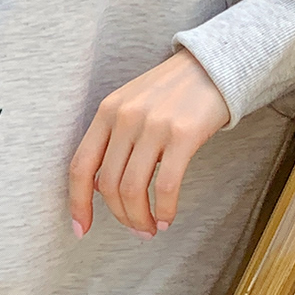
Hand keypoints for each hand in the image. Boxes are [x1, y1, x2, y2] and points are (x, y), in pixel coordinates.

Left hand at [69, 49, 230, 237]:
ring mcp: (154, 125)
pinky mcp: (184, 134)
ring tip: (150, 229)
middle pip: (107, 184)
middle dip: (119, 216)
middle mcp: (125, 118)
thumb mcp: (131, 107)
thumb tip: (98, 189)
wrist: (216, 64)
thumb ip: (111, 141)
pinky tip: (167, 218)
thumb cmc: (172, 93)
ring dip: (139, 218)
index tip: (82, 228)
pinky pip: (166, 185)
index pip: (80, 167)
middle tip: (135, 230)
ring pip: (132, 189)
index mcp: (106, 112)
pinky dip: (164, 209)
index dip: (77, 203)